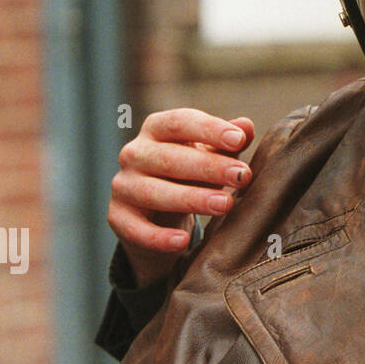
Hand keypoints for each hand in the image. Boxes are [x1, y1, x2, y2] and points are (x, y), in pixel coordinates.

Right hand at [109, 109, 256, 286]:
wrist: (159, 211)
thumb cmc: (191, 172)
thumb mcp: (211, 154)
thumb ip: (227, 143)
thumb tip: (246, 127)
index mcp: (157, 128)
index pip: (180, 122)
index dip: (209, 129)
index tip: (239, 140)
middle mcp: (134, 153)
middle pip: (169, 157)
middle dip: (208, 167)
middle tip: (241, 177)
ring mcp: (123, 185)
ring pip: (153, 192)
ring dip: (190, 199)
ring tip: (225, 205)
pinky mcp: (118, 216)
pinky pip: (136, 228)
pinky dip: (158, 237)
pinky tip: (184, 241)